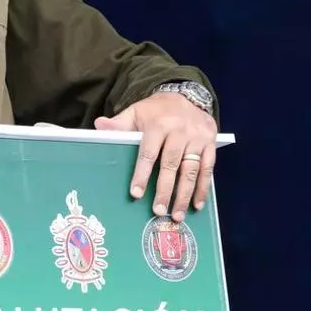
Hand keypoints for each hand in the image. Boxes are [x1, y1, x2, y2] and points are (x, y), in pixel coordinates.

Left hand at [94, 92, 217, 221]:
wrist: (187, 96)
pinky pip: (207, 168)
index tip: (136, 193)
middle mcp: (179, 131)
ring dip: (184, 194)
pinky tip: (197, 204)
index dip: (142, 174)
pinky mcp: (210, 143)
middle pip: (171, 164)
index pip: (148, 152)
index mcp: (158, 124)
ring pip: (190, 169)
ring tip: (176, 214)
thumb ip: (118, 123)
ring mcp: (197, 138)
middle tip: (158, 210)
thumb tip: (99, 126)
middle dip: (164, 189)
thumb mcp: (135, 112)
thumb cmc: (156, 110)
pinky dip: (203, 187)